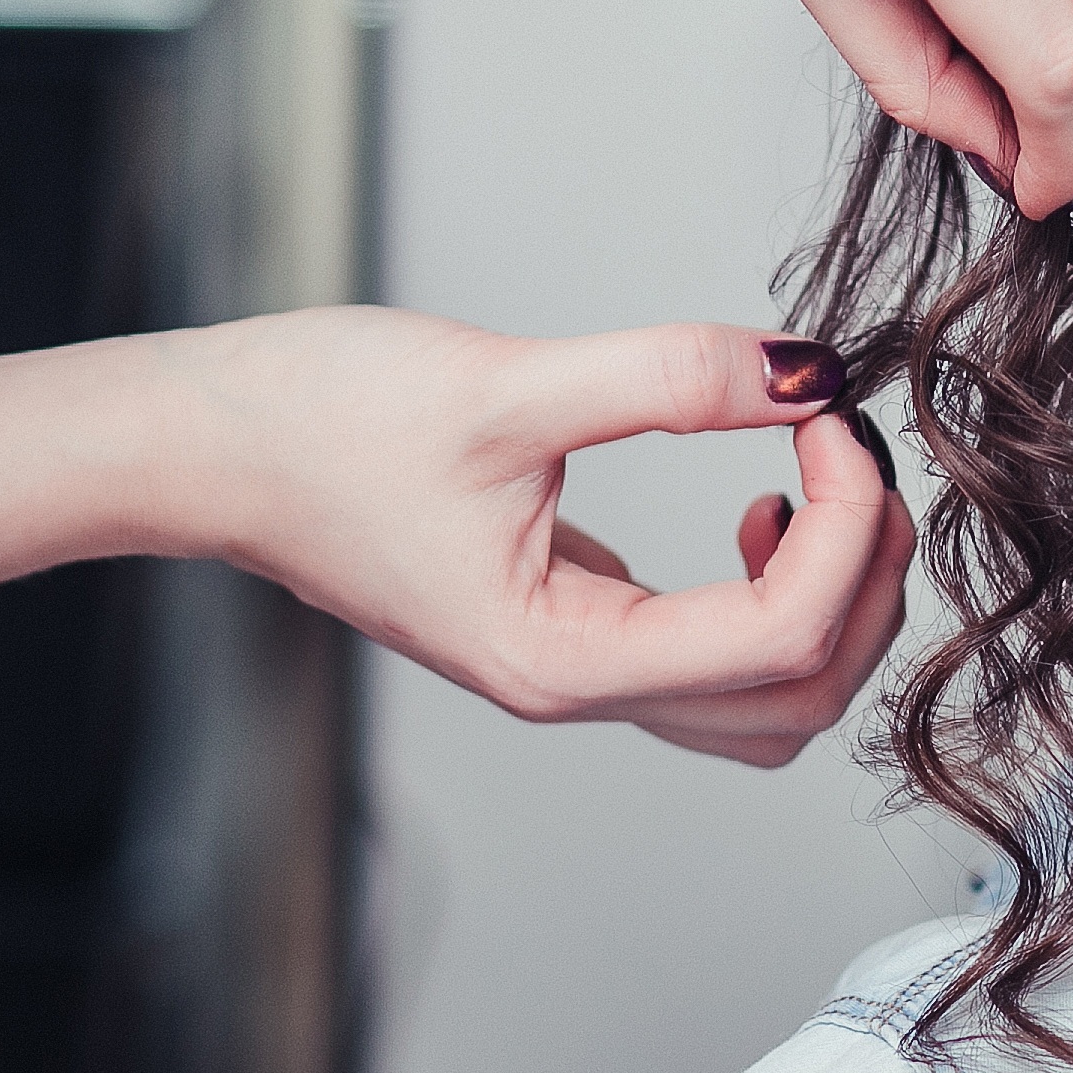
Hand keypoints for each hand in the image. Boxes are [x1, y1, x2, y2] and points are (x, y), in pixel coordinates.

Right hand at [158, 308, 915, 766]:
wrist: (206, 446)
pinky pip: (716, 658)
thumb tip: (809, 372)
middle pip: (798, 700)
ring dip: (828, 602)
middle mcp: (574, 688)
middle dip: (866, 583)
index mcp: (560, 659)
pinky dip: (776, 593)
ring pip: (766, 700)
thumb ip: (668, 378)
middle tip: (854, 453)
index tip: (831, 415)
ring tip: (814, 480)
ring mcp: (572, 668)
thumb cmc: (318, 423)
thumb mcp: (508, 382)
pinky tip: (756, 500)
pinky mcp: (568, 627)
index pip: (781, 638)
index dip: (845, 526)